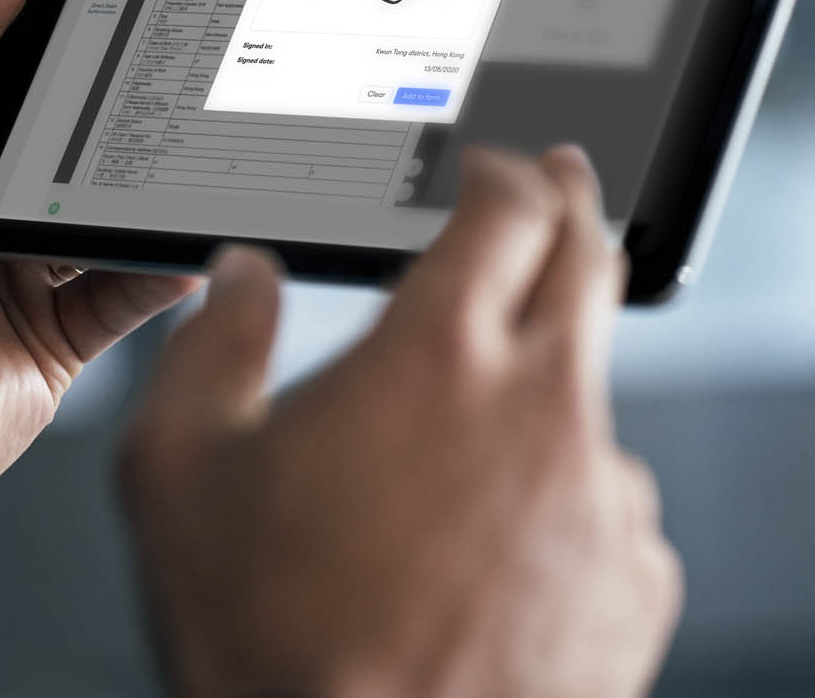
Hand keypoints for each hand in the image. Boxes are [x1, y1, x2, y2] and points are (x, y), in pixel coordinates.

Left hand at [0, 0, 200, 517]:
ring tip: (199, 137)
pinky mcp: (42, 345)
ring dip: (148, 182)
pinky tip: (187, 236)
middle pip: (65, 130)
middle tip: (180, 52)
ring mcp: (7, 273)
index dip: (47, 12)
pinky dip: (160, 268)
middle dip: (119, 94)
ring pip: (103, 211)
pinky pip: (122, 298)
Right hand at [118, 146, 680, 697]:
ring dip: (542, 393)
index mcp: (438, 357)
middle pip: (590, 262)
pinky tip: (490, 554)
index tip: (492, 169)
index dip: (502, 169)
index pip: (508, 206)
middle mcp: (542, 410)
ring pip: (590, 401)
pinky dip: (561, 503)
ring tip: (460, 461)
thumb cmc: (272, 644)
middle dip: (571, 210)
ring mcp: (603, 499)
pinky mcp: (635, 582)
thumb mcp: (179, 473)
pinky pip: (608, 508)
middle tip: (557, 190)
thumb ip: (212, 344)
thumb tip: (243, 278)